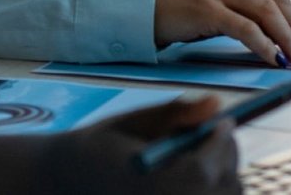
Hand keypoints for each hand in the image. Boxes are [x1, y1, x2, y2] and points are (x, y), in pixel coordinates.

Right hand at [44, 96, 240, 194]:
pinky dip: (212, 187)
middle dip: (225, 158)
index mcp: (148, 184)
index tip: (223, 121)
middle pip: (221, 188)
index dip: (220, 143)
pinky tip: (196, 174)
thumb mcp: (134, 122)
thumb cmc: (98, 147)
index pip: (202, 169)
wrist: (65, 181)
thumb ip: (176, 113)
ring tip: (203, 153)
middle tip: (219, 134)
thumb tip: (216, 103)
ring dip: (222, 175)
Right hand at [155, 0, 290, 67]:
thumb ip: (237, 5)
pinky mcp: (207, 8)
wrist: (139, 8)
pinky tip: (272, 58)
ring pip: (266, 11)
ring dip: (285, 37)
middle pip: (277, 0)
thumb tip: (270, 33)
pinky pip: (245, 27)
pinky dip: (264, 44)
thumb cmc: (174, 8)